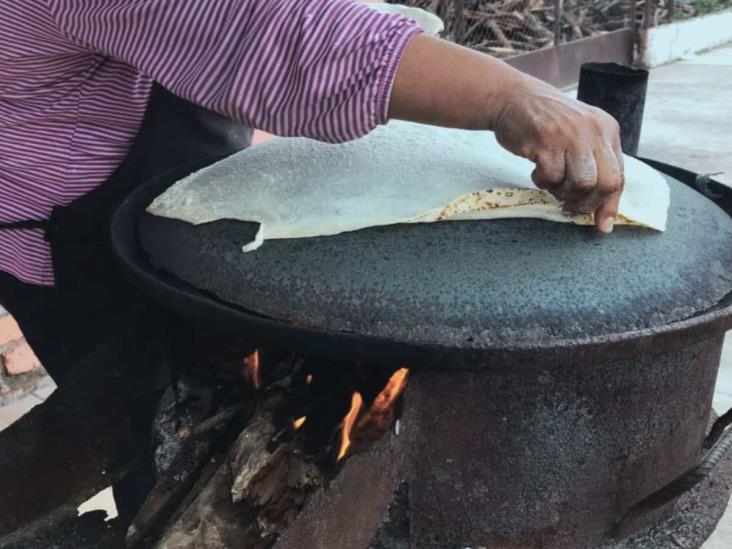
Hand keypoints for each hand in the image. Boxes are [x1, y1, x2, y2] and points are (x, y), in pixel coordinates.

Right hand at [390, 36, 623, 232]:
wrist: (513, 98)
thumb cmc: (546, 124)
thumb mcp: (579, 138)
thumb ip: (594, 169)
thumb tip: (604, 221)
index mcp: (607, 130)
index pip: (619, 176)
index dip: (609, 204)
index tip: (601, 226)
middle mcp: (593, 131)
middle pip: (604, 183)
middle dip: (587, 203)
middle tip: (569, 207)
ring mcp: (569, 135)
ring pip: (581, 183)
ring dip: (563, 192)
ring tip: (551, 183)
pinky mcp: (545, 140)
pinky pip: (551, 177)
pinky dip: (542, 181)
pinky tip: (536, 170)